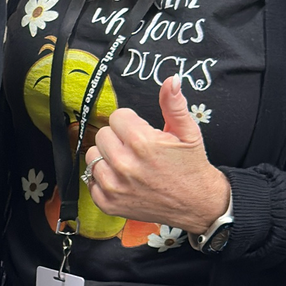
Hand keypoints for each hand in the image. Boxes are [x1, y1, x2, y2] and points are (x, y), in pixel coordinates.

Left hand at [85, 77, 229, 236]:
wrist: (196, 204)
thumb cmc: (191, 167)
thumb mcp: (188, 132)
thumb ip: (174, 105)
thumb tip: (170, 81)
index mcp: (142, 142)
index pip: (117, 117)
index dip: (130, 122)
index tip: (140, 132)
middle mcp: (124, 164)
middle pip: (102, 134)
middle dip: (118, 138)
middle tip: (136, 149)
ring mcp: (114, 186)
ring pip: (92, 156)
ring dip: (107, 157)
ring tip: (128, 163)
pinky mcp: (108, 203)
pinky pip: (90, 180)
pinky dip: (102, 179)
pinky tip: (122, 179)